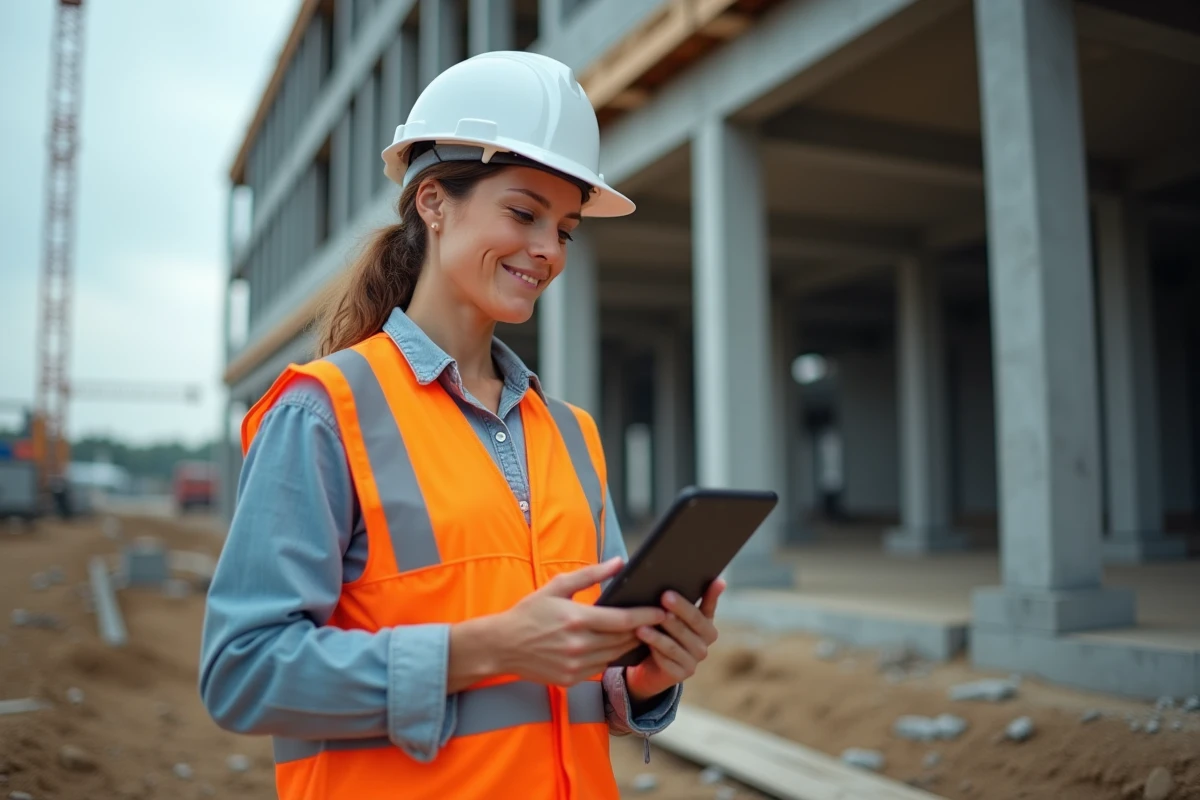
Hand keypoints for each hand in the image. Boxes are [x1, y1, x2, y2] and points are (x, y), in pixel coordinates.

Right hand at [495, 558, 667, 686]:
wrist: (502, 646)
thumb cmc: (529, 612)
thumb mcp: (556, 587)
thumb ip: (591, 575)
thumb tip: (619, 562)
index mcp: (577, 619)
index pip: (623, 620)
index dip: (646, 616)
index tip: (661, 611)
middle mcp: (579, 646)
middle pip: (623, 639)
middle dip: (642, 630)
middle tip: (656, 620)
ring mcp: (575, 666)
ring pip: (614, 655)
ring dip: (628, 644)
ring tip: (640, 632)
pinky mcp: (572, 679)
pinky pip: (600, 666)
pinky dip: (609, 656)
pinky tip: (613, 645)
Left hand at [626, 578, 724, 701]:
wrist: (650, 667)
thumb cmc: (662, 633)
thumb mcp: (672, 616)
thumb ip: (682, 601)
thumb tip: (691, 576)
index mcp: (707, 625)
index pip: (708, 607)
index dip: (711, 594)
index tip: (714, 581)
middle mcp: (705, 643)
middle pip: (693, 622)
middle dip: (679, 609)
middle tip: (665, 596)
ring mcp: (695, 660)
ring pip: (677, 643)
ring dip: (659, 633)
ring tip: (643, 624)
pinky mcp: (681, 674)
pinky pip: (667, 660)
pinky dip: (655, 650)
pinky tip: (643, 642)